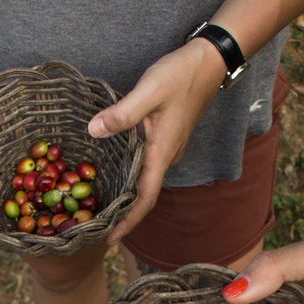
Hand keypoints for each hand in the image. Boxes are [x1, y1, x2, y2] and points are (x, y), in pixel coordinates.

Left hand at [87, 40, 222, 243]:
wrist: (209, 62)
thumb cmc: (180, 75)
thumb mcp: (149, 91)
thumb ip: (122, 113)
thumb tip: (94, 131)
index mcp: (161, 153)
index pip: (144, 198)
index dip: (128, 222)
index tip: (110, 240)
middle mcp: (166, 157)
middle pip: (143, 196)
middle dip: (122, 215)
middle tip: (94, 226)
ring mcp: (167, 149)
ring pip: (144, 181)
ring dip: (125, 196)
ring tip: (99, 205)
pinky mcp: (166, 138)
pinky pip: (146, 166)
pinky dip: (129, 176)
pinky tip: (112, 172)